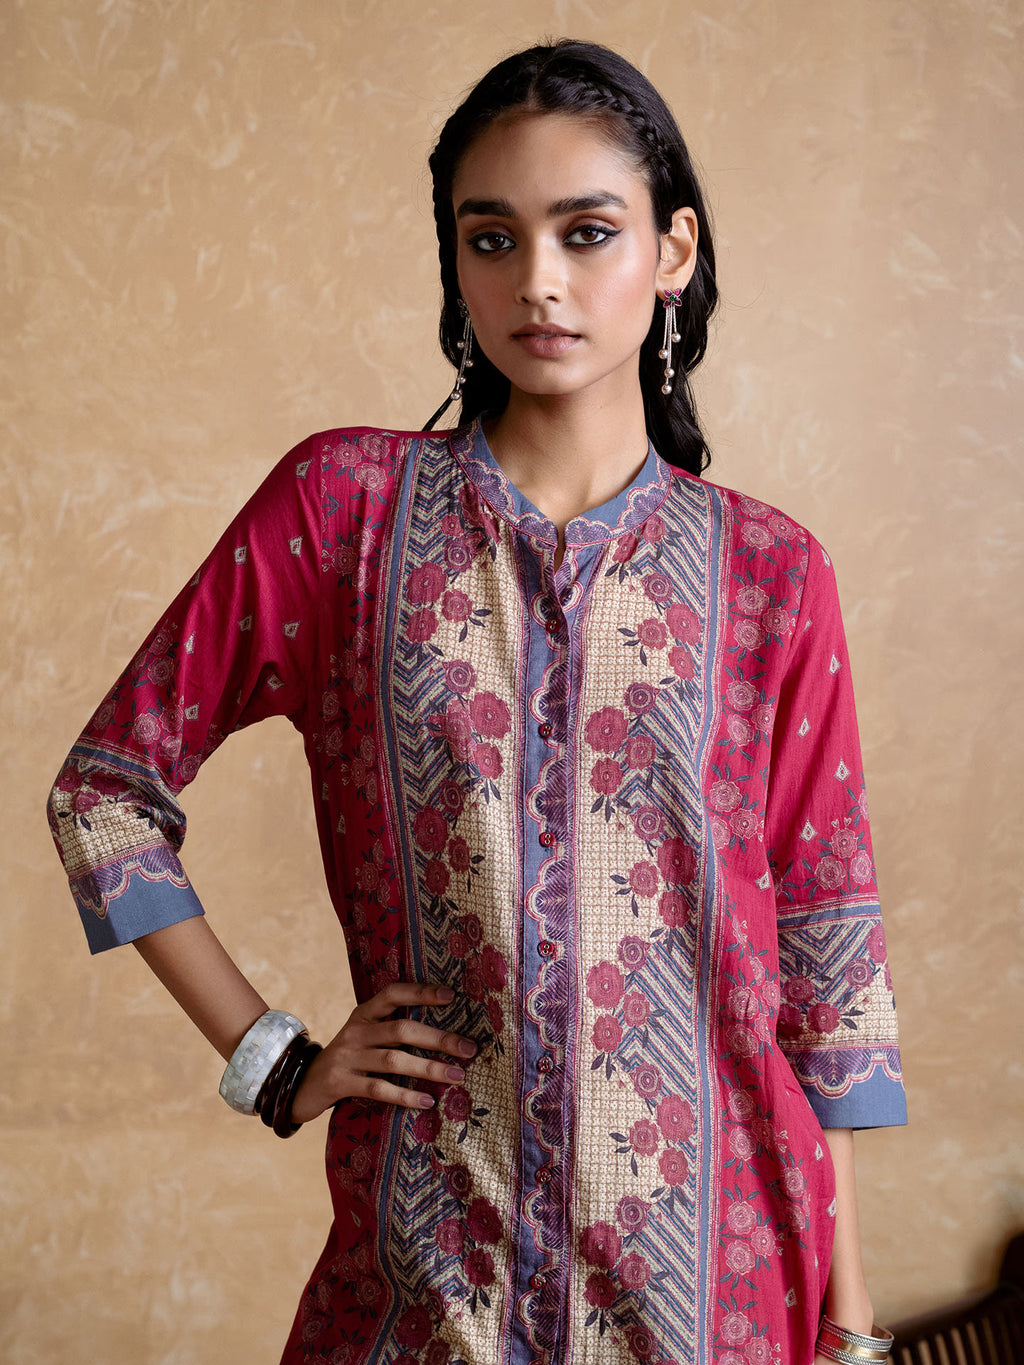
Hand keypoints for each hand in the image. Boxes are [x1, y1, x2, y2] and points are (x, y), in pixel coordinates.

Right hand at [291, 982, 475, 1123]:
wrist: (300, 1083)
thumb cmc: (347, 1058)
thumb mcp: (363, 1035)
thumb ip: (391, 1029)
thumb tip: (444, 1035)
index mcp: (363, 1014)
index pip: (393, 994)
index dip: (420, 992)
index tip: (451, 996)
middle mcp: (356, 1031)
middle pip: (401, 1030)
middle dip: (438, 1039)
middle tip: (469, 1049)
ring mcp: (347, 1057)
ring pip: (394, 1060)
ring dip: (429, 1069)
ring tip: (457, 1076)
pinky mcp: (341, 1083)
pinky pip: (378, 1089)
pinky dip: (405, 1096)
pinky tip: (427, 1102)